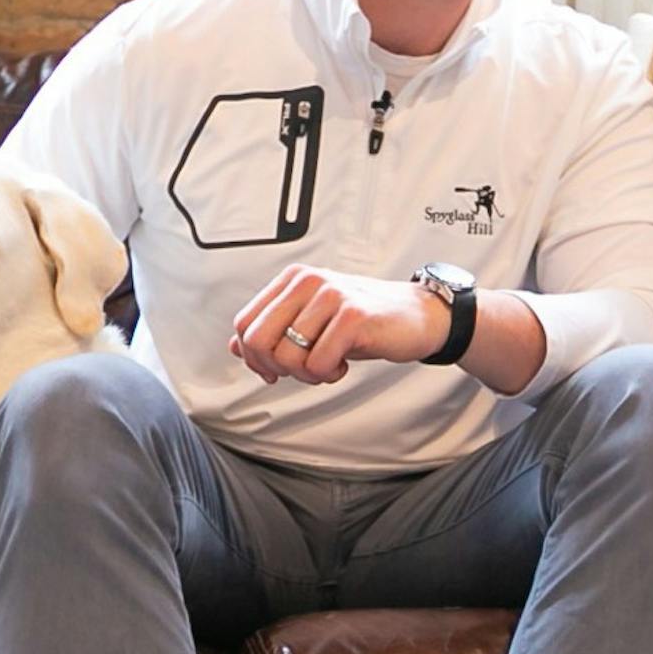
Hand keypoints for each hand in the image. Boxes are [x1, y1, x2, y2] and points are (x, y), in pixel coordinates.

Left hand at [228, 264, 451, 385]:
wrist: (418, 316)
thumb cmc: (363, 320)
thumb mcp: (313, 321)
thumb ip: (274, 330)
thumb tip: (234, 347)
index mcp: (292, 279)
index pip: (244, 324)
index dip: (252, 356)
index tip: (273, 369)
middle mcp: (308, 281)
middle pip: (257, 341)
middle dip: (276, 367)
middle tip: (302, 369)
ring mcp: (330, 296)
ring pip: (287, 356)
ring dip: (307, 374)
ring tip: (329, 363)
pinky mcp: (353, 316)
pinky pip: (318, 364)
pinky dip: (328, 374)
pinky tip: (344, 363)